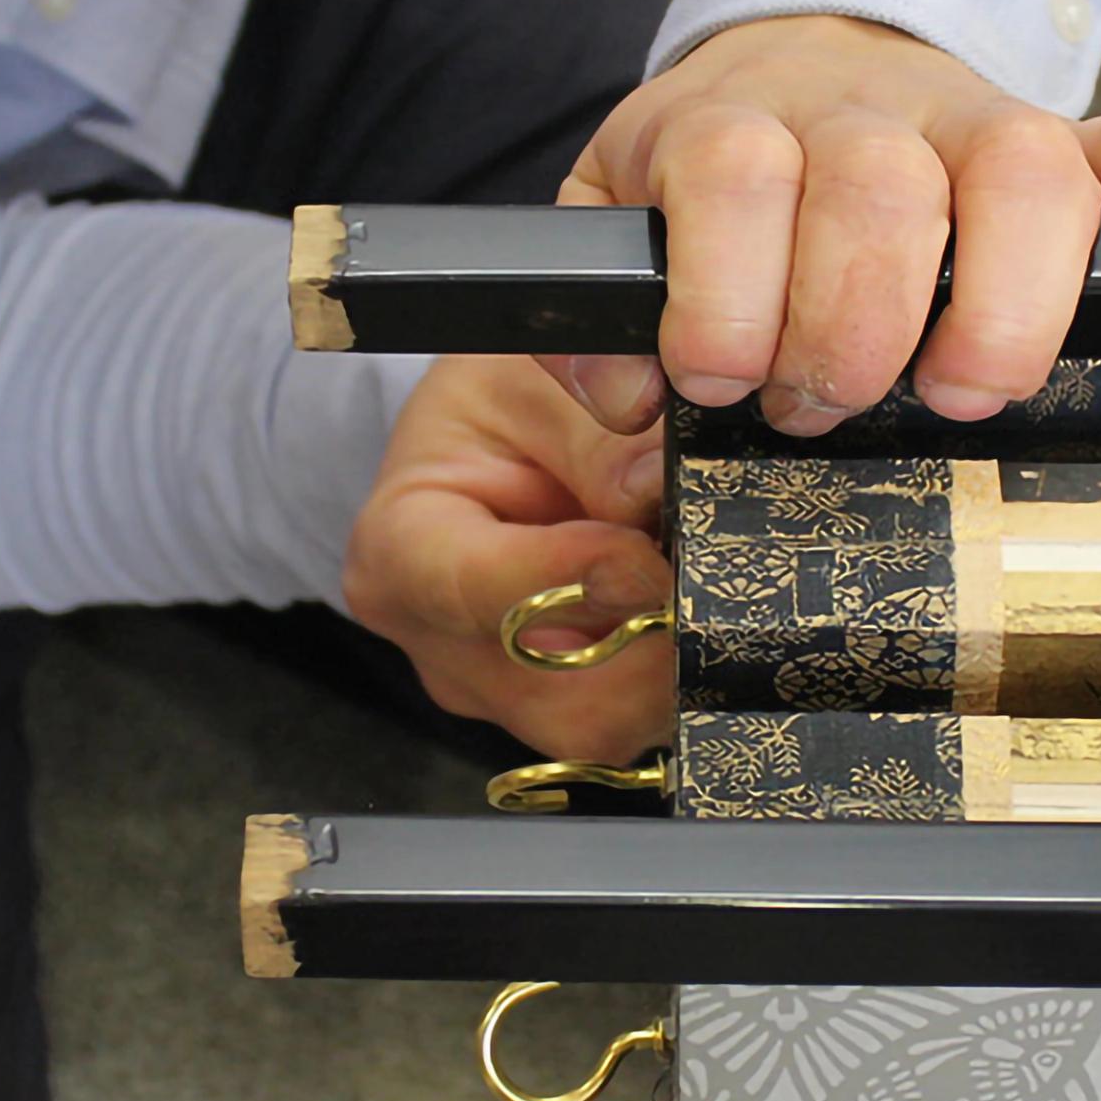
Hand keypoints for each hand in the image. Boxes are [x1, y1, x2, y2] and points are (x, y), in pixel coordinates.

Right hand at [343, 354, 674, 759]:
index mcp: (398, 549)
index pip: (473, 591)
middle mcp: (436, 644)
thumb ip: (593, 420)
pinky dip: (672, 672)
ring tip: (694, 581)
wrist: (493, 439)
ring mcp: (496, 692)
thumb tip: (650, 488)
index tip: (643, 551)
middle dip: (645, 645)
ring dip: (670, 663)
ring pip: (604, 727)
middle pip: (553, 696)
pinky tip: (682, 606)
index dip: (572, 579)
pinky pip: (629, 721)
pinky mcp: (553, 710)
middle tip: (702, 575)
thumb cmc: (497, 402)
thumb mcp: (533, 373)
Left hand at [547, 14, 1100, 436]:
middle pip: (879, 189)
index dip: (724, 295)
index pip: (736, 175)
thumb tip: (625, 394)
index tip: (715, 376)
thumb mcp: (621, 217)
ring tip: (962, 389)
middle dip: (852, 329)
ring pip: (1022, 170)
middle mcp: (868, 114)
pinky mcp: (1081, 144)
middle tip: (827, 403)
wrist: (803, 60)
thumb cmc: (722, 180)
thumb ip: (596, 305)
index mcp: (739, 124)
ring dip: (999, 306)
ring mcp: (984, 122)